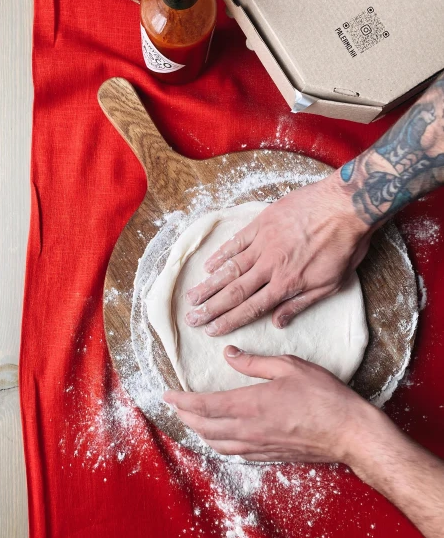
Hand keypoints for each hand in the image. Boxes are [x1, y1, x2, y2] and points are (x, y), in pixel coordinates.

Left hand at [164, 346, 385, 464]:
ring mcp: (258, 446)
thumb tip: (229, 354)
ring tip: (190, 420)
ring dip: (198, 432)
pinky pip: (233, 452)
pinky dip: (218, 443)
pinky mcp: (268, 456)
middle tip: (173, 406)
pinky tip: (219, 437)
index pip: (203, 405)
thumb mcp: (288, 367)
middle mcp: (248, 429)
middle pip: (203, 427)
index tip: (166, 394)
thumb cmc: (323, 396)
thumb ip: (254, 362)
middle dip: (184, 416)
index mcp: (249, 405)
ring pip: (215, 443)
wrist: (349, 433)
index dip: (181, 400)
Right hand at [185, 173, 372, 335]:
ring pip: (230, 268)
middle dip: (211, 308)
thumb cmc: (343, 246)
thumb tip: (277, 322)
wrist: (346, 206)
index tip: (211, 330)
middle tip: (192, 318)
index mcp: (287, 284)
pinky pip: (236, 241)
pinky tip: (208, 265)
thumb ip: (300, 303)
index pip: (251, 308)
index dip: (229, 321)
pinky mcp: (262, 223)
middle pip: (234, 292)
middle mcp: (270, 266)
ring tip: (192, 296)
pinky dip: (221, 254)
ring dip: (209, 285)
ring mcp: (264, 243)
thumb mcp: (330, 284)